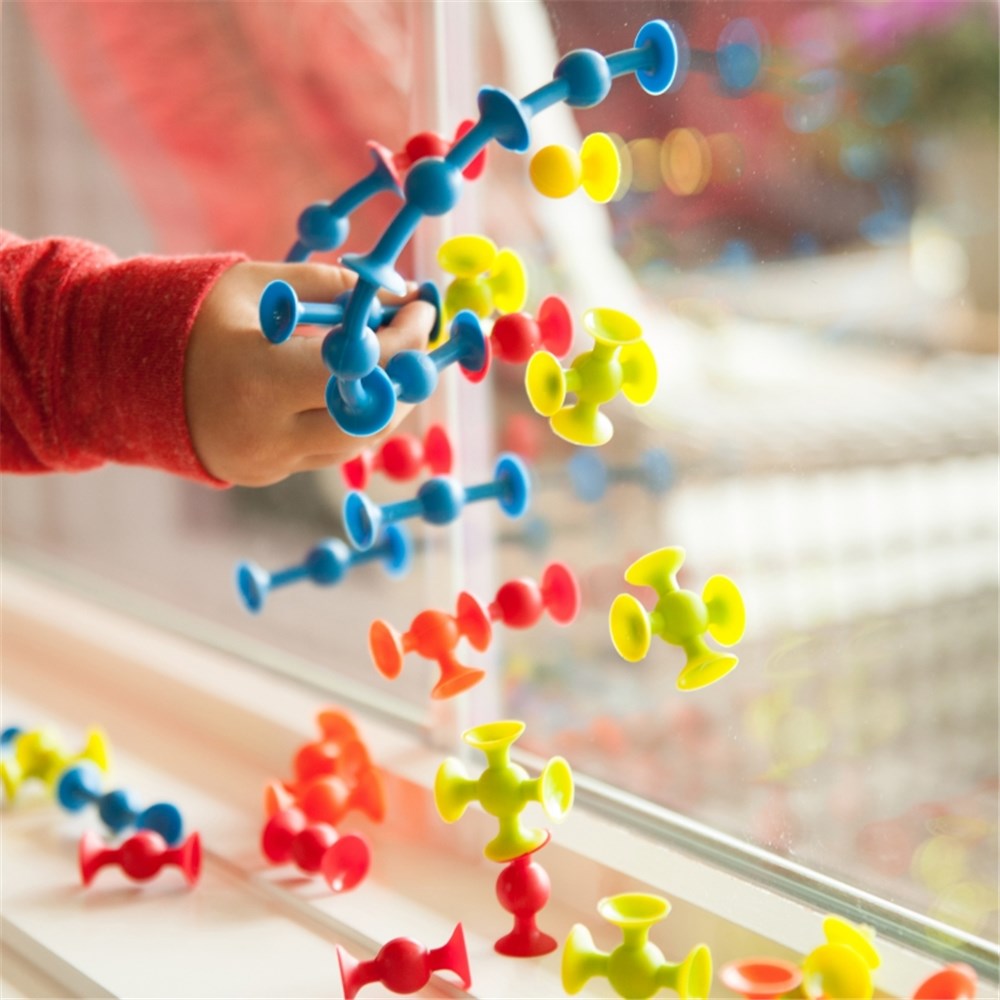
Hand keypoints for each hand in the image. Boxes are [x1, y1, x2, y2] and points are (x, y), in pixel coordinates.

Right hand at [185, 261, 433, 485]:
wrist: (120, 373)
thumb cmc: (189, 316)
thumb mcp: (257, 285)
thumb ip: (329, 286)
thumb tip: (395, 292)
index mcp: (261, 378)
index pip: (360, 369)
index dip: (403, 339)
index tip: (423, 309)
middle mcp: (268, 432)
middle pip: (370, 417)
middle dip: (405, 377)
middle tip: (416, 340)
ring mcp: (267, 462)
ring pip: (354, 441)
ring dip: (384, 401)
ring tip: (390, 359)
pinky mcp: (265, 474)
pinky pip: (326, 450)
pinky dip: (349, 417)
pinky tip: (352, 385)